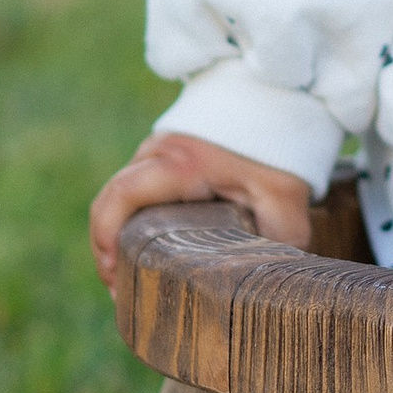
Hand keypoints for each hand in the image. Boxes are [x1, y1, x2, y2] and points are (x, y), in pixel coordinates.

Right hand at [89, 134, 313, 315]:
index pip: (122, 196)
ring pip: (120, 194)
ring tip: (130, 276)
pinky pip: (135, 187)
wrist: (279, 103)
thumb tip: (269, 290)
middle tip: (119, 288)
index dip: (106, 237)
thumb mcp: (286, 202)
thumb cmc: (280, 151)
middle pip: (111, 200)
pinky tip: (144, 247)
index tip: (113, 275)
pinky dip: (130, 218)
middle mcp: (160, 151)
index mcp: (182, 164)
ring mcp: (158, 149)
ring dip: (117, 232)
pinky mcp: (164, 154)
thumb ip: (281, 244)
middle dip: (106, 245)